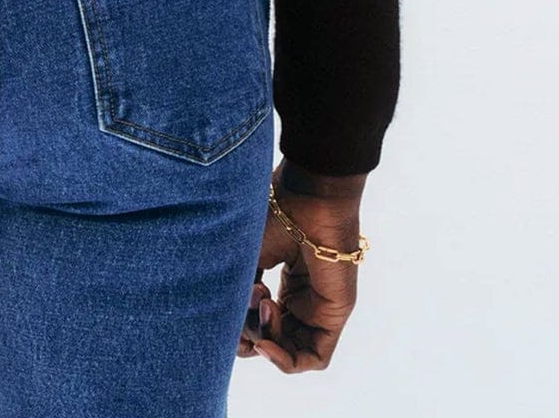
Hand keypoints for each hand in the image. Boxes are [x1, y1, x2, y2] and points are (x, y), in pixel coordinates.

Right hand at [239, 159, 367, 372]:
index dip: (241, 325)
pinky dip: (286, 361)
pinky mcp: (334, 315)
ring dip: (266, 340)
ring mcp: (319, 308)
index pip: (262, 320)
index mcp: (285, 281)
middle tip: (250, 297)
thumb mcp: (248, 258)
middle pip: (273, 339)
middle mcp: (302, 298)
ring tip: (261, 305)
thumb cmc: (278, 214)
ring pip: (290, 351)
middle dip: (252, 330)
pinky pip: (314, 358)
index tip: (229, 303)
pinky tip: (265, 342)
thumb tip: (224, 326)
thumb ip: (238, 294)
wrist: (311, 197)